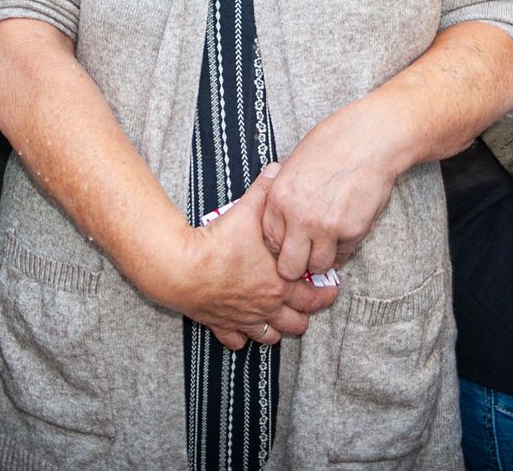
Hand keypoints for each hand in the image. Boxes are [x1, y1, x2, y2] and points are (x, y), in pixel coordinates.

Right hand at [151, 164, 338, 350]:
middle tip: (309, 304)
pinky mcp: (221, 324)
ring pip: (271, 337)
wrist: (182, 268)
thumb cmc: (217, 243)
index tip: (330, 286)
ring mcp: (243, 319)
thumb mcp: (246, 211)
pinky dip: (242, 337)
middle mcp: (265, 306)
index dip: (326, 292)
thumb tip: (278, 170)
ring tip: (281, 317)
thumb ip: (265, 190)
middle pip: (298, 323)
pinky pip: (237, 341)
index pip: (314, 296)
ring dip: (278, 329)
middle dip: (306, 314)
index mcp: (279, 283)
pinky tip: (243, 327)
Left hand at [260, 103, 404, 280]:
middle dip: (296, 265)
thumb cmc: (333, 143)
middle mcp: (299, 218)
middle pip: (289, 266)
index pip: (270, 242)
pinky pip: (344, 254)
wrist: (369, 138)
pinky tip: (345, 231)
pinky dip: (343, 249)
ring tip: (327, 244)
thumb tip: (281, 219)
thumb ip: (284, 195)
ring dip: (322, 259)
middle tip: (306, 255)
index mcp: (280, 198)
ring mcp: (327, 227)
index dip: (281, 245)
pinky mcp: (352, 231)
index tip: (291, 243)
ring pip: (318, 266)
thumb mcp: (293, 164)